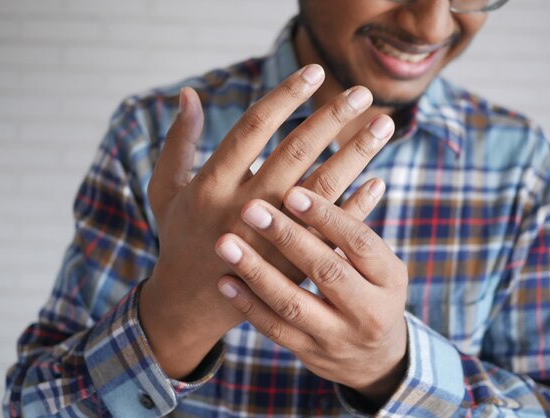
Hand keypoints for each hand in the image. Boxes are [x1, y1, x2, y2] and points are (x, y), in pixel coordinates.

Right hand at [139, 64, 395, 377]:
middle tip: (362, 92)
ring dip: (356, 154)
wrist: (190, 304)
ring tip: (383, 125)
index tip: (314, 72)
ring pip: (321, 189)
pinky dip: (357, 206)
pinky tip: (379, 182)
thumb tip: (188, 93)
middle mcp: (243, 209)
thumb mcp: (166, 189)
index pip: (253, 129)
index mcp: (210, 185)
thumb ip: (178, 142)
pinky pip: (331, 233)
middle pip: (294, 153)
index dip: (285, 97)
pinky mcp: (292, 265)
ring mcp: (271, 240)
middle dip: (331, 119)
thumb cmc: (178, 238)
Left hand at [215, 184, 408, 408]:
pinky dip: (248, 304)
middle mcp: (368, 311)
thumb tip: (358, 173)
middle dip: (286, 237)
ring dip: (256, 271)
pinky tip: (225, 280)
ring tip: (225, 243)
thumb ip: (357, 230)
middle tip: (250, 208)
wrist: (376, 359)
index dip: (327, 216)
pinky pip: (275, 329)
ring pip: (293, 304)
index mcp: (389, 278)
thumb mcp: (379, 265)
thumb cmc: (372, 292)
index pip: (360, 242)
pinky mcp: (309, 353)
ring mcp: (338, 337)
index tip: (292, 191)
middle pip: (326, 270)